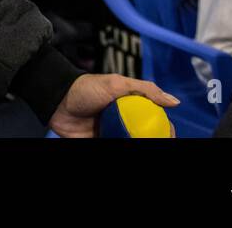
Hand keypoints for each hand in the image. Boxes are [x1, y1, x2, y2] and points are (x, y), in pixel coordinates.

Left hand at [48, 74, 179, 137]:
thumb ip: (145, 89)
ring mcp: (111, 133)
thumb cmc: (86, 88)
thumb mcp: (117, 83)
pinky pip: (113, 147)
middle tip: (161, 141)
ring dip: (137, 142)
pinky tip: (130, 147)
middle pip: (143, 134)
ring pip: (130, 141)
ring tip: (139, 143)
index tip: (170, 135)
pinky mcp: (99, 141)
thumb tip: (175, 102)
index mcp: (130, 106)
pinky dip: (123, 148)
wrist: (56, 100)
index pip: (153, 119)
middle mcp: (122, 120)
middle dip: (153, 138)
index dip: (164, 129)